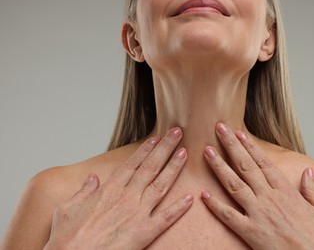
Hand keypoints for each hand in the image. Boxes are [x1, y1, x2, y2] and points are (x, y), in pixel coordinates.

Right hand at [44, 128, 192, 249]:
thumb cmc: (66, 238)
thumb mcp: (67, 208)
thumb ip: (83, 190)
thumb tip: (92, 178)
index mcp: (109, 190)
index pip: (132, 163)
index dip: (146, 149)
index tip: (156, 138)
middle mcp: (126, 197)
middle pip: (150, 167)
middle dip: (165, 148)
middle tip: (177, 132)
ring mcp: (137, 214)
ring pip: (160, 185)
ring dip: (174, 167)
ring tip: (184, 152)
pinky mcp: (144, 233)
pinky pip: (166, 218)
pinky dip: (179, 208)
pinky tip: (190, 198)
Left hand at [201, 123, 313, 249]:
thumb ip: (313, 190)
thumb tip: (308, 172)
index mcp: (287, 192)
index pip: (264, 162)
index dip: (250, 146)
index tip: (239, 133)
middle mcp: (270, 199)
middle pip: (246, 166)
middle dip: (231, 145)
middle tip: (218, 128)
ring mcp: (259, 215)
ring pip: (234, 185)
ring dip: (219, 167)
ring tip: (207, 151)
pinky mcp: (251, 233)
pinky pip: (229, 217)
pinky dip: (215, 206)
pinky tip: (203, 195)